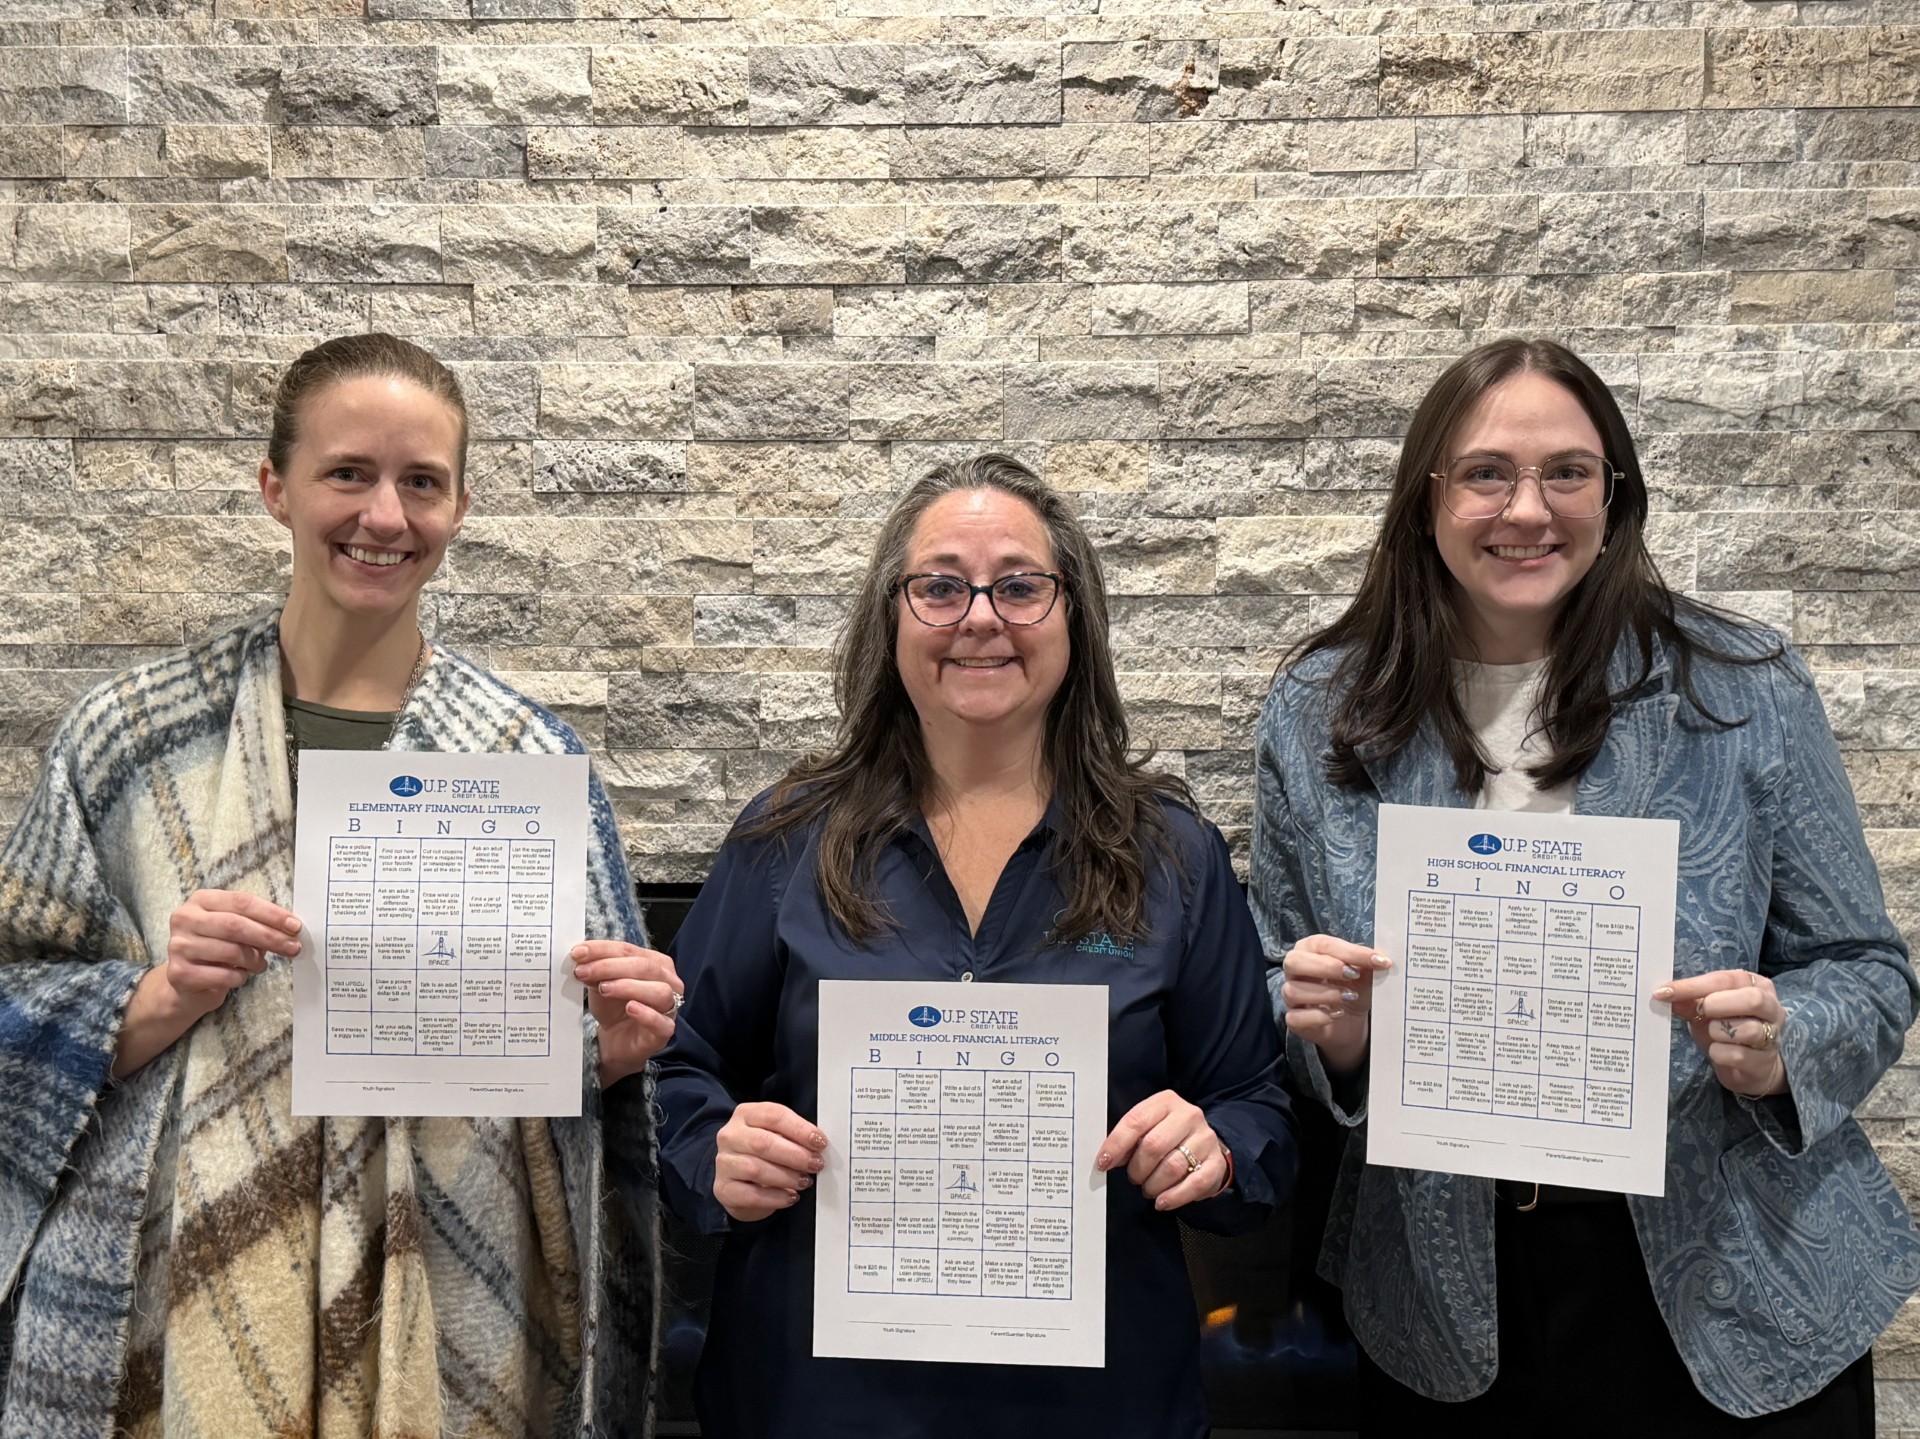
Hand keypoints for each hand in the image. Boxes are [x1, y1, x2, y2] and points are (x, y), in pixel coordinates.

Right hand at [167, 888, 301, 1013]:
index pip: (242, 902)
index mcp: (201, 900)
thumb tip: (290, 929)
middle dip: (270, 937)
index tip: (295, 926)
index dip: (272, 914)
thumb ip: (257, 923)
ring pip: (230, 951)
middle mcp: (185, 919)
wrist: (187, 983)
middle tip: (292, 947)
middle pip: (236, 925)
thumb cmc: (217, 950)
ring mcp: (178, 945)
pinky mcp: (179, 973)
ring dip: (255, 960)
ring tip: (260, 965)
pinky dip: (240, 977)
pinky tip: (240, 976)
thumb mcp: (235, 929)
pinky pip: (222, 975)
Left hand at [572, 941, 681, 1088]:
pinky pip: (662, 1022)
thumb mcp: (601, 984)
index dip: (603, 949)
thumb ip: (596, 971)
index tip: (578, 953)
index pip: (629, 950)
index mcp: (655, 963)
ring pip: (659, 991)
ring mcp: (669, 1007)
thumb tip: (582, 959)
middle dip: (610, 966)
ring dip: (629, 986)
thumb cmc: (615, 1008)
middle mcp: (668, 981)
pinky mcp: (665, 1031)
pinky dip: (646, 1014)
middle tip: (584, 971)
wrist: (616, 1040)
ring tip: (604, 988)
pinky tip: (630, 1008)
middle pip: (644, 967)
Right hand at [714, 1102, 826, 1222]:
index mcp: (746, 1114)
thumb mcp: (777, 1136)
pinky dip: (775, 1197)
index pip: (774, 1115)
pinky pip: (751, 1195)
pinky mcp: (724, 1188)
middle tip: (815, 1164)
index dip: (799, 1129)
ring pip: (756, 1169)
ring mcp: (724, 1162)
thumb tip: (818, 1145)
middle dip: (795, 1155)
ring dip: (786, 1177)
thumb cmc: (763, 1154)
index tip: (819, 1142)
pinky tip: (789, 1196)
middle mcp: (730, 1135)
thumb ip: (794, 1136)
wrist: (739, 1181)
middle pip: (763, 1142)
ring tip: (804, 1181)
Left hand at [1096, 1090, 1226, 1212]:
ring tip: (1148, 1188)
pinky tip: (1162, 1201)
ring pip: (1172, 1167)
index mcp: (1166, 1102)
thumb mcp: (1148, 1127)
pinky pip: (1194, 1184)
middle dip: (1137, 1168)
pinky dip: (1174, 1197)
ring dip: (1153, 1185)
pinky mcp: (1216, 1162)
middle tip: (1134, 1178)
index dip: (1116, 1144)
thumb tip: (1107, 1158)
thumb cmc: (1168, 1136)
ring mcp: (1205, 1139)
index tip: (1103, 1162)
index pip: (1136, 1121)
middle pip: (1153, 1145)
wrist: (1205, 1144)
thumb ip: (1129, 1138)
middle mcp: (1188, 1116)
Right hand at [1279, 934, 1391, 1073]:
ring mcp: (1290, 996)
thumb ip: (1369, 966)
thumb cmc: (1353, 990)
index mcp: (1310, 950)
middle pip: (1294, 961)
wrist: (1351, 1022)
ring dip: (1326, 993)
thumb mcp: (1365, 976)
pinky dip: (1319, 1016)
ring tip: (1350, 996)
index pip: (1323, 945)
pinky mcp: (1293, 1020)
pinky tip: (1338, 1014)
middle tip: (1354, 975)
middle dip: (1326, 967)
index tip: (1378, 960)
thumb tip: (1381, 959)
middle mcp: (1295, 970)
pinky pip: (1296, 1017)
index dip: (1350, 952)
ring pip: (1293, 991)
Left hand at [1656, 971, 1788, 1097]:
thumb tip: (1664, 993)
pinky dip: (1719, 1053)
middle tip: (1699, 1012)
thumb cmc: (1726, 1030)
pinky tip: (1717, 1052)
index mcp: (1756, 985)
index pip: (1726, 980)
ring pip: (1748, 1030)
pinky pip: (1739, 1055)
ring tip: (1712, 1033)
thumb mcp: (1705, 1011)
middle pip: (1752, 1000)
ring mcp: (1773, 1036)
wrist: (1745, 1066)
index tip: (1664, 991)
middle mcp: (1771, 1008)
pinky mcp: (1764, 1062)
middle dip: (1717, 1005)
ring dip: (1718, 1031)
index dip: (1694, 985)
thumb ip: (1688, 1001)